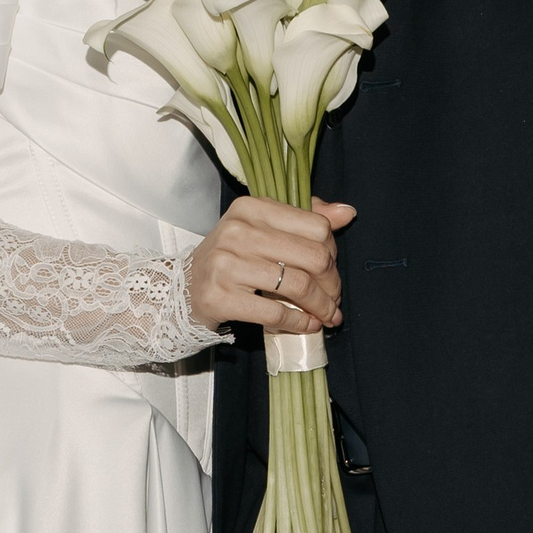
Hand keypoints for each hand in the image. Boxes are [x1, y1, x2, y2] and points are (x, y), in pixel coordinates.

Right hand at [187, 197, 353, 337]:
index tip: (331, 269)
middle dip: (332, 284)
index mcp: (251, 208)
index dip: (332, 252)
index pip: (316, 226)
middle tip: (334, 298)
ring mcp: (226, 264)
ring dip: (321, 306)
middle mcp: (237, 231)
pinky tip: (307, 325)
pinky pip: (276, 313)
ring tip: (327, 315)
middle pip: (313, 257)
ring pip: (298, 286)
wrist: (185, 289)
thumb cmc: (231, 258)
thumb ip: (305, 218)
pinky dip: (299, 323)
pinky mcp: (220, 297)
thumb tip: (347, 212)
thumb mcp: (263, 229)